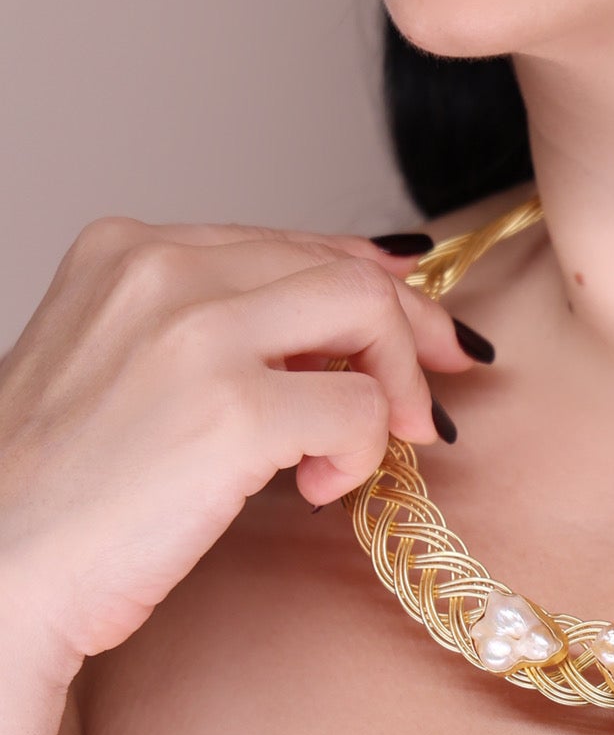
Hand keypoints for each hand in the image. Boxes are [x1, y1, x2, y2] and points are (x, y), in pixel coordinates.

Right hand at [0, 216, 478, 678]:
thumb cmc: (59, 493)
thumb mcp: (121, 370)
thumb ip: (211, 331)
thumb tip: (338, 331)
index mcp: (127, 250)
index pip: (287, 242)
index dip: (371, 282)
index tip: (418, 323)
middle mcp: (161, 268)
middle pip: (341, 269)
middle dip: (412, 331)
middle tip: (434, 395)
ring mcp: (197, 335)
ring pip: (368, 314)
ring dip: (394, 387)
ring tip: (366, 450)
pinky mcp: (233, 411)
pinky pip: (358, 407)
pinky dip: (361, 452)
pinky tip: (314, 488)